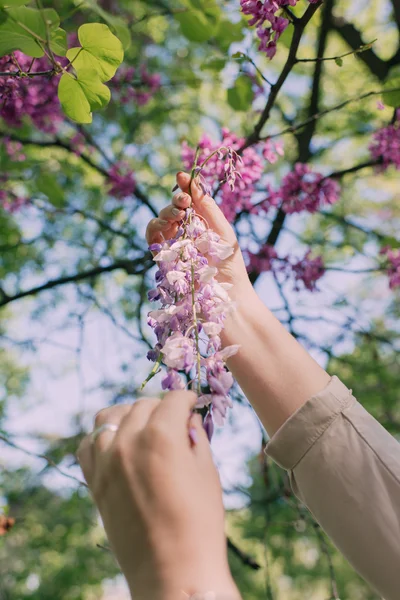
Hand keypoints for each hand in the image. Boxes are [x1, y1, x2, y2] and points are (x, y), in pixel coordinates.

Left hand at [77, 392, 240, 599]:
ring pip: (110, 416)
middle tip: (175, 420)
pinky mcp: (94, 481)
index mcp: (161, 435)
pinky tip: (118, 443)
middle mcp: (128, 441)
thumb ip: (195, 435)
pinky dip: (102, 435)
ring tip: (144, 427)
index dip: (187, 399)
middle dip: (162, 408)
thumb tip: (186, 417)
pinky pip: (88, 443)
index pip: (173, 399)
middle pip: (143, 405)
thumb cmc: (200, 521)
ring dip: (130, 416)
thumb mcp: (207, 471)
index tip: (192, 404)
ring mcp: (105, 460)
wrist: (172, 570)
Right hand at [145, 171, 252, 302]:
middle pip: (172, 208)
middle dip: (176, 200)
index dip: (184, 186)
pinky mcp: (163, 258)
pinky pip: (152, 238)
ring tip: (178, 215)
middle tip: (184, 202)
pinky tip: (166, 226)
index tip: (182, 176)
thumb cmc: (230, 265)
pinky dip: (155, 228)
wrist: (226, 295)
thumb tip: (194, 182)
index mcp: (201, 223)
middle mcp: (185, 232)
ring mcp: (173, 244)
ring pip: (160, 220)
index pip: (189, 200)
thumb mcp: (223, 231)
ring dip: (166, 213)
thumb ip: (208, 207)